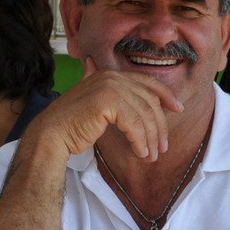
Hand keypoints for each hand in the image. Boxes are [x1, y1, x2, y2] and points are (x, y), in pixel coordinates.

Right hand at [23, 59, 183, 163]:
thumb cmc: (72, 123)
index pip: (147, 82)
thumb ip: (104, 91)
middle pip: (149, 101)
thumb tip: (107, 77)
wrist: (51, 134)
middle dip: (159, 126)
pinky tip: (140, 153)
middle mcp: (111, 77)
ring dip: (151, 138)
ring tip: (151, 156)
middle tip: (162, 147)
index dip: (165, 95)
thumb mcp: (94, 102)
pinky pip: (135, 124)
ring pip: (144, 114)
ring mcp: (109, 87)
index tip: (178, 108)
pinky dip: (141, 141)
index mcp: (110, 74)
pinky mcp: (108, 102)